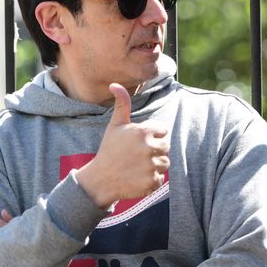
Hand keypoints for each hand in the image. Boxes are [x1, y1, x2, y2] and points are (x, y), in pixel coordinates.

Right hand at [76, 83, 170, 208]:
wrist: (100, 179)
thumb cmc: (109, 150)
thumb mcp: (115, 126)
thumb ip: (122, 104)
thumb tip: (115, 84)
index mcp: (143, 131)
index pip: (163, 131)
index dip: (152, 136)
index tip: (138, 143)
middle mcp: (149, 148)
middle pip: (166, 147)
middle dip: (155, 150)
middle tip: (137, 156)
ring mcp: (150, 166)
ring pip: (165, 163)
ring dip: (155, 165)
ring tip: (137, 166)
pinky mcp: (151, 182)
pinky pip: (160, 178)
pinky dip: (151, 180)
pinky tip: (137, 178)